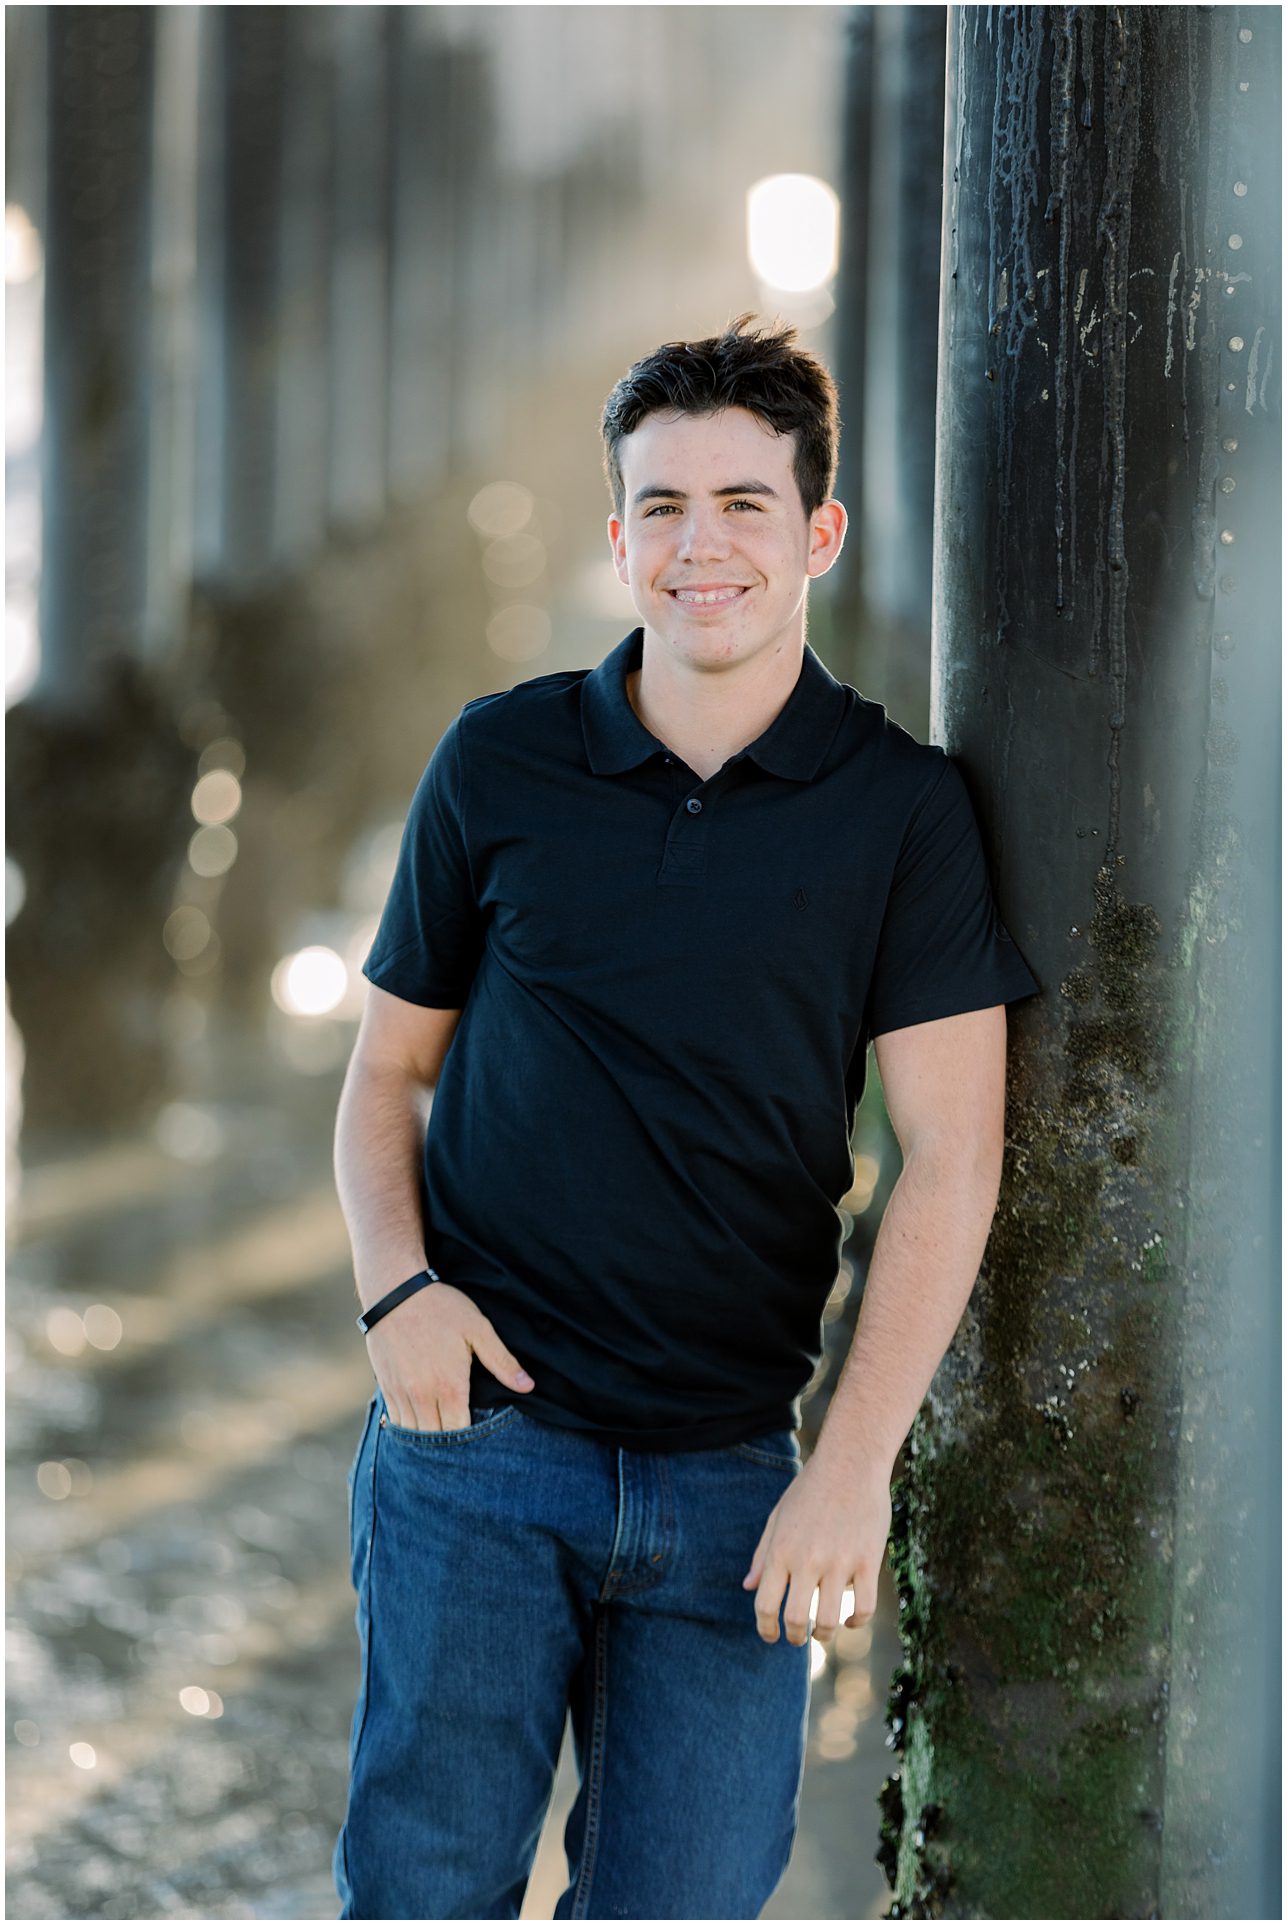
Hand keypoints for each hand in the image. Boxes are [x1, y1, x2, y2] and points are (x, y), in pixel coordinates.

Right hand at [364, 1280, 534, 1431]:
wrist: (395, 1292)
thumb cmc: (441, 1308)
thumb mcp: (478, 1329)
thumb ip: (502, 1361)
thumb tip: (528, 1386)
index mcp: (449, 1387)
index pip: (460, 1433)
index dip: (470, 1441)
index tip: (479, 1440)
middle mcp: (423, 1396)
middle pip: (435, 1440)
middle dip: (448, 1446)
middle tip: (462, 1444)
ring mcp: (401, 1393)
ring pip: (413, 1434)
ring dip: (427, 1438)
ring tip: (441, 1437)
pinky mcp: (386, 1386)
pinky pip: (395, 1421)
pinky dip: (408, 1427)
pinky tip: (420, 1423)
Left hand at [741, 1452, 891, 1645]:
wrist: (851, 1461)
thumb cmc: (810, 1488)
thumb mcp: (778, 1516)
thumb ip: (762, 1554)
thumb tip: (748, 1587)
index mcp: (781, 1550)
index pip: (765, 1604)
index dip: (765, 1628)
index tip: (770, 1636)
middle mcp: (807, 1559)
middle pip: (797, 1619)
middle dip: (795, 1637)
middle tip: (798, 1639)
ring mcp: (839, 1562)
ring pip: (830, 1620)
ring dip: (825, 1636)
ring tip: (823, 1633)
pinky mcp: (868, 1561)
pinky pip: (864, 1607)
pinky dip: (857, 1623)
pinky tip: (851, 1620)